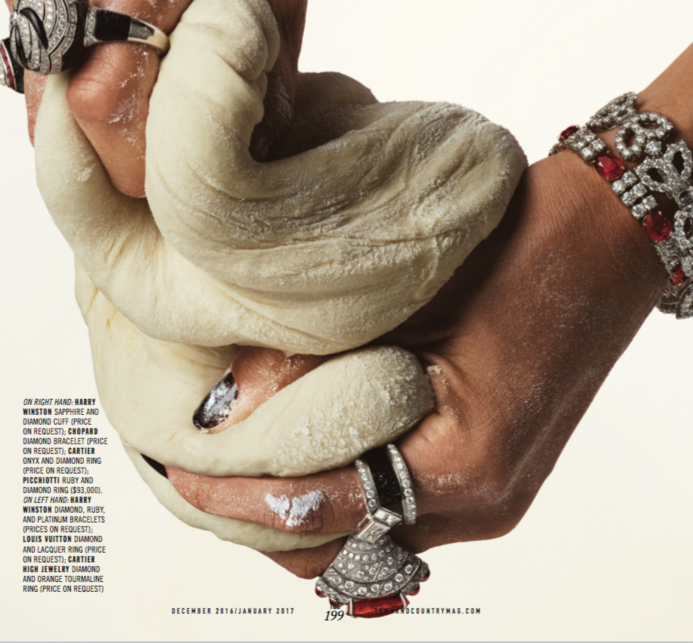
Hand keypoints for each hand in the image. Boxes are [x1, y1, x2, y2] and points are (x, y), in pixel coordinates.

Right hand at [0, 0, 316, 194]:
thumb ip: (265, 79)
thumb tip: (249, 168)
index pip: (109, 93)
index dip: (131, 161)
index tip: (166, 190)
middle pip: (64, 95)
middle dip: (106, 153)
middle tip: (154, 178)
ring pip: (39, 76)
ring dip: (84, 120)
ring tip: (138, 127)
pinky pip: (32, 45)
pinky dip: (70, 76)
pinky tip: (116, 66)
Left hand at [166, 146, 665, 578]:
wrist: (602, 238)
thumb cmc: (520, 248)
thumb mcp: (406, 297)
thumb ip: (318, 361)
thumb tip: (228, 405)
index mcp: (465, 463)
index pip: (323, 508)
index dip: (241, 494)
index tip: (182, 473)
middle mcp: (482, 500)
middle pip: (347, 546)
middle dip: (268, 517)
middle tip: (206, 469)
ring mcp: (492, 493)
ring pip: (374, 531)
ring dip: (311, 503)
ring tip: (249, 455)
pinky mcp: (491, 469)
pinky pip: (403, 502)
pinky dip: (352, 483)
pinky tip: (314, 439)